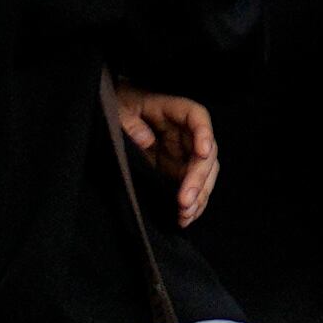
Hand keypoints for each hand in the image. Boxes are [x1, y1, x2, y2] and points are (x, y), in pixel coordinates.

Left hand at [105, 76, 218, 226]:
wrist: (116, 114)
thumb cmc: (120, 104)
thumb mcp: (119, 108)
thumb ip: (130, 123)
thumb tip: (146, 140)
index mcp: (173, 110)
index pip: (197, 116)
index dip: (204, 133)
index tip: (203, 152)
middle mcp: (185, 132)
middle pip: (205, 153)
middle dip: (199, 179)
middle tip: (185, 201)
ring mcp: (183, 153)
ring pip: (204, 175)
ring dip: (198, 196)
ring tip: (184, 215)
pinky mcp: (177, 170)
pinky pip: (192, 187)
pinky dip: (192, 204)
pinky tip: (184, 218)